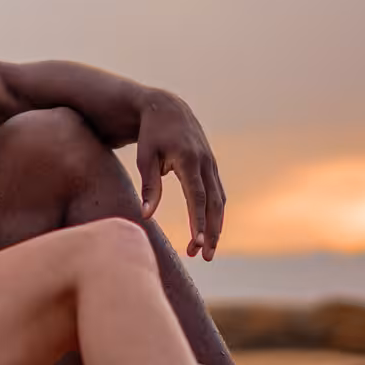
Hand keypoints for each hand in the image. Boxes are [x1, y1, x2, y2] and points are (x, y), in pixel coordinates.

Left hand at [135, 88, 225, 260]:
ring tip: (205, 252)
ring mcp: (211, 164)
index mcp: (189, 159)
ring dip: (216, 227)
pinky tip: (209, 232)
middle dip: (212, 231)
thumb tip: (146, 216)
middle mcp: (205, 162)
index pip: (197, 196)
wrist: (168, 108)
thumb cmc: (151, 135)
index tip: (198, 243)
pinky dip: (215, 214)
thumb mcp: (145, 157)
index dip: (199, 221)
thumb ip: (149, 187)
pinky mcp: (211, 167)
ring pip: (219, 201)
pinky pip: (218, 194)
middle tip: (205, 256)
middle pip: (213, 203)